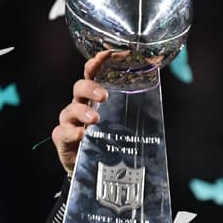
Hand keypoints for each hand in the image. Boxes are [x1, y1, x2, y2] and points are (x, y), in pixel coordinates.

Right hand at [51, 51, 126, 175]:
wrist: (93, 168)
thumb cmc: (108, 140)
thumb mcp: (121, 122)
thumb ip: (134, 108)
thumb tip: (159, 90)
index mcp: (93, 98)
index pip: (92, 74)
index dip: (97, 63)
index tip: (107, 54)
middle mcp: (79, 106)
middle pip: (79, 88)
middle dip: (90, 88)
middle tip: (104, 95)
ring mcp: (69, 122)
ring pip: (70, 110)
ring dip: (82, 111)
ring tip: (95, 118)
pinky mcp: (63, 138)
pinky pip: (63, 132)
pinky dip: (72, 132)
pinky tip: (82, 134)